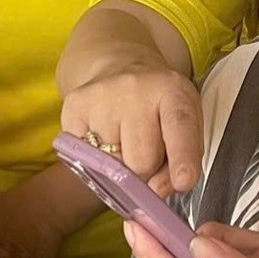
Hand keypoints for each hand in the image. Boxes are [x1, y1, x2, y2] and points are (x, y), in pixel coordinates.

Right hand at [59, 56, 203, 193]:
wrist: (120, 65)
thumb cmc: (158, 105)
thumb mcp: (184, 123)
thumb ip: (181, 159)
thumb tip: (155, 192)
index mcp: (173, 92)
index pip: (180, 127)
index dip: (183, 157)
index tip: (184, 181)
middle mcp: (136, 89)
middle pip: (140, 162)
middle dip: (145, 170)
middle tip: (145, 149)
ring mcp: (101, 97)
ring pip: (111, 166)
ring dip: (118, 164)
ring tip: (123, 138)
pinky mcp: (74, 107)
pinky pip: (85, 159)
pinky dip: (96, 158)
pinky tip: (104, 134)